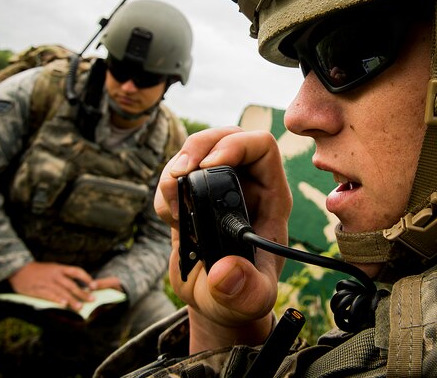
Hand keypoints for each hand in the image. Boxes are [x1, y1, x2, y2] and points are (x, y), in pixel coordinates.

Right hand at [8, 261, 119, 310]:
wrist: (18, 269)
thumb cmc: (37, 271)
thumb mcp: (52, 268)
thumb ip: (63, 276)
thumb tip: (77, 285)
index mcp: (59, 268)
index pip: (76, 271)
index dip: (86, 278)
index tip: (94, 285)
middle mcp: (54, 274)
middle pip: (71, 284)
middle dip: (82, 293)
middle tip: (92, 300)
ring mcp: (46, 282)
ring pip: (61, 291)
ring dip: (71, 300)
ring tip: (79, 307)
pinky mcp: (37, 289)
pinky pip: (48, 295)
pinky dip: (56, 299)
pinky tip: (63, 304)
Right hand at [154, 126, 291, 351]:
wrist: (217, 299)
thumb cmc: (243, 295)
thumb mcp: (251, 300)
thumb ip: (244, 291)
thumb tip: (226, 271)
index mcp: (271, 197)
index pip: (263, 147)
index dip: (236, 146)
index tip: (209, 167)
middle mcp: (247, 184)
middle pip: (227, 136)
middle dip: (199, 146)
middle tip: (179, 173)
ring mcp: (219, 186)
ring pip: (198, 149)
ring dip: (176, 169)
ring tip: (172, 206)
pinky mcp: (195, 194)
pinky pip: (177, 172)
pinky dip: (166, 187)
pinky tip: (171, 216)